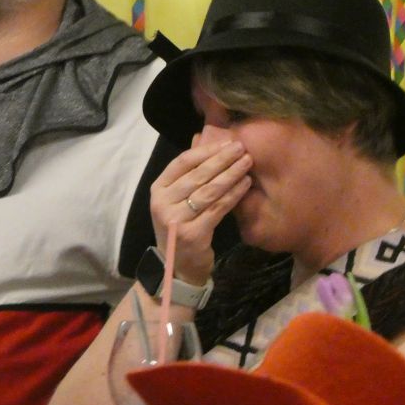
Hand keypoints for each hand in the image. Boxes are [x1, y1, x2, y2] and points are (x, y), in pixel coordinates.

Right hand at [149, 140, 251, 284]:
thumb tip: (203, 138)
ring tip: (247, 163)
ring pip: (208, 191)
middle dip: (222, 160)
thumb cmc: (180, 226)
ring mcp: (175, 219)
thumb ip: (188, 173)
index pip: (182, 162)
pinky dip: (233, 195)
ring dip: (231, 175)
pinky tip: (245, 185)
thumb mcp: (177, 199)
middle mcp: (162, 203)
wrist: (177, 266)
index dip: (206, 151)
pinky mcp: (192, 234)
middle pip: (197, 175)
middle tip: (242, 148)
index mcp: (158, 189)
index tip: (227, 143)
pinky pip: (217, 209)